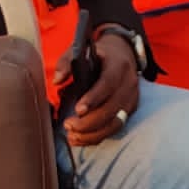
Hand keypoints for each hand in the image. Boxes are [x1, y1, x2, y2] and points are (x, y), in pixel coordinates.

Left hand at [56, 31, 139, 146]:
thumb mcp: (82, 49)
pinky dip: (98, 136)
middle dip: (89, 122)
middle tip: (68, 125)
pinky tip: (80, 139)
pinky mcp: (129, 110)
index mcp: (118, 65)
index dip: (94, 98)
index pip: (108, 84)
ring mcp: (131, 98)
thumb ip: (66, 62)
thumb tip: (57, 80)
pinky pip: (115, 127)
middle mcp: (128, 83)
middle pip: (112, 108)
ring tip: (72, 136)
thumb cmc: (99, 54)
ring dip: (93, 133)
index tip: (77, 109)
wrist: (124, 54)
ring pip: (115, 123)